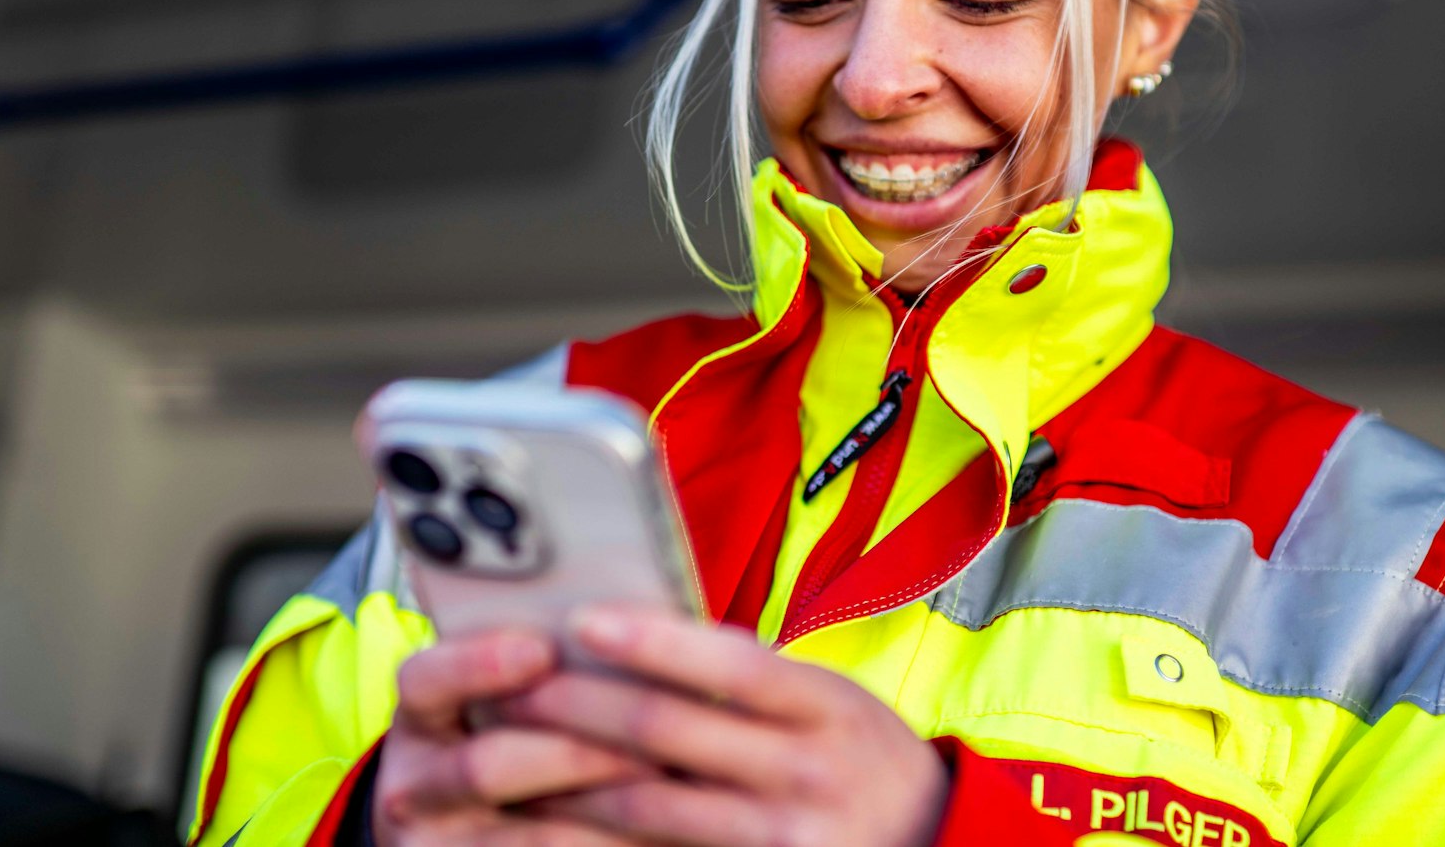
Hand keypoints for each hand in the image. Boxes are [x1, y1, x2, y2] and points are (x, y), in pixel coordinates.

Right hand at [374, 629, 653, 845]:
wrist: (467, 822)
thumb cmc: (510, 728)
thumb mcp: (499, 692)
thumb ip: (546, 663)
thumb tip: (633, 627)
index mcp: (421, 712)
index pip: (427, 680)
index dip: (479, 663)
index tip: (543, 650)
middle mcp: (414, 782)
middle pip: (486, 766)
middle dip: (575, 754)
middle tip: (654, 744)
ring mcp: (439, 841)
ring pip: (531, 835)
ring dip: (605, 814)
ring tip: (670, 795)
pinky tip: (658, 834)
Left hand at [498, 605, 948, 846]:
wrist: (935, 846)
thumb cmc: (866, 760)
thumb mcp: (833, 701)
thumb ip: (757, 677)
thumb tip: (650, 634)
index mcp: (828, 706)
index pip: (729, 664)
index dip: (650, 641)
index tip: (581, 619)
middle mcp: (806, 772)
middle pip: (670, 734)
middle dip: (577, 706)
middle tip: (513, 685)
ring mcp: (782, 838)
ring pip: (648, 807)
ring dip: (567, 778)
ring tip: (510, 751)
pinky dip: (600, 838)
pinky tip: (555, 818)